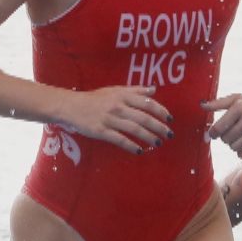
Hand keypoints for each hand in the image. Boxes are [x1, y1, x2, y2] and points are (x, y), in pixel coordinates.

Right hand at [57, 86, 171, 153]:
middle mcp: (117, 106)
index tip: (169, 119)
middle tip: (169, 134)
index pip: (147, 103)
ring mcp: (109, 119)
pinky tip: (139, 151)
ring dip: (148, 137)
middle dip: (158, 127)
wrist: (71, 106)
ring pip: (134, 129)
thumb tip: (153, 89)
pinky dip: (131, 145)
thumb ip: (135, 90)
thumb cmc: (95, 98)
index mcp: (122, 95)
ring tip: (158, 142)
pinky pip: (119, 139)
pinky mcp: (101, 131)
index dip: (160, 111)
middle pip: (143, 117)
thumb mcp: (115, 90)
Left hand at [201, 90, 241, 159]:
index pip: (218, 128)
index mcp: (239, 108)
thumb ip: (218, 103)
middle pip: (225, 139)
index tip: (214, 133)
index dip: (212, 133)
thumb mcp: (236, 98)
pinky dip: (240, 153)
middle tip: (228, 133)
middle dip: (224, 137)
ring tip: (236, 138)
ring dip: (232, 144)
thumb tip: (202, 105)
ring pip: (234, 147)